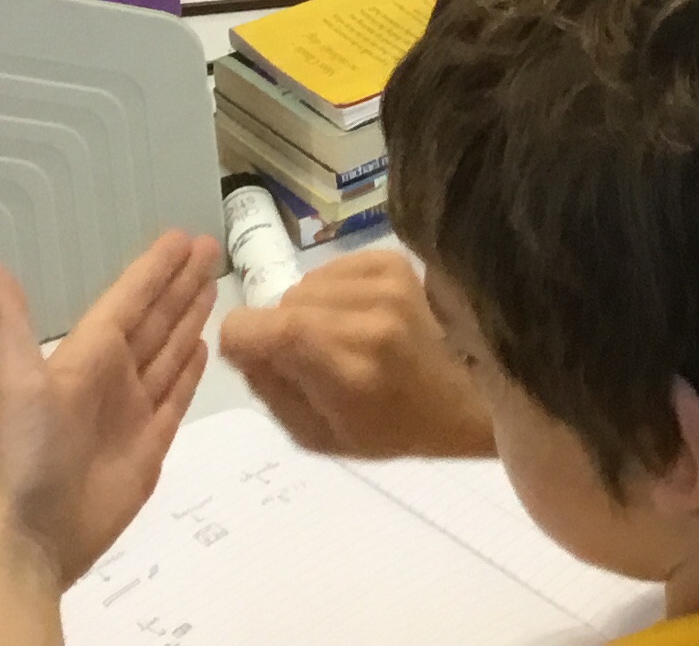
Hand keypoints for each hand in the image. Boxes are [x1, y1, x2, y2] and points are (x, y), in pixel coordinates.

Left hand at [0, 232, 218, 593]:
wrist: (32, 535)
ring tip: (212, 287)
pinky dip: (190, 371)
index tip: (183, 237)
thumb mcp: (16, 381)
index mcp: (86, 355)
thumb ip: (7, 322)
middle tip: (210, 246)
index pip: (128, 300)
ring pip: (168, 352)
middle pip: (154, 319)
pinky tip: (204, 348)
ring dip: (189, 319)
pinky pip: (176, 396)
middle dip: (181, 285)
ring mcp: (132, 410)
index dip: (155, 270)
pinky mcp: (150, 445)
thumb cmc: (26, 454)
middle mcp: (111, 376)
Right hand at [220, 252, 492, 460]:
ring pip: (304, 285)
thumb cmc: (388, 429)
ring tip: (341, 339)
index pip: (262, 328)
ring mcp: (386, 285)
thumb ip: (269, 388)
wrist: (461, 397)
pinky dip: (332, 291)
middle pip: (280, 305)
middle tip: (313, 360)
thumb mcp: (317, 435)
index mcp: (347, 371)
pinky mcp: (395, 263)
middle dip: (282, 331)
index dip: (242, 340)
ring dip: (309, 310)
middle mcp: (367, 319)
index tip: (252, 356)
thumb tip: (236, 341)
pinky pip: (330, 267)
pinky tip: (357, 316)